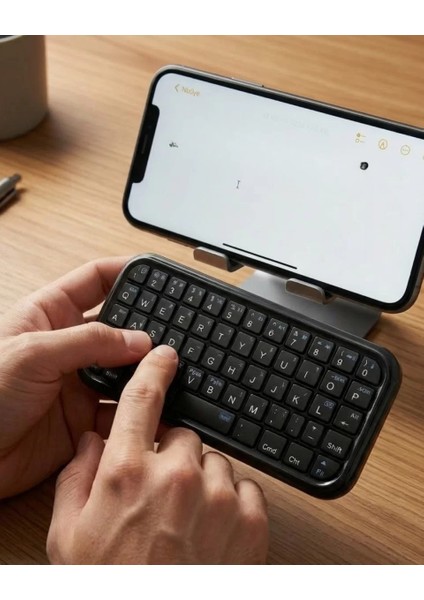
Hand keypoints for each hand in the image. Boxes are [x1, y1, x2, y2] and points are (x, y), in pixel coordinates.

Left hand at [0, 257, 151, 498]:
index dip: (127, 273)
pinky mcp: (84, 419)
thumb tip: (139, 339)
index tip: (159, 274)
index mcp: (50, 314)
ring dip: (148, 370)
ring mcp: (78, 382)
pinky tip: (159, 405)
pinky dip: (143, 409)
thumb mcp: (32, 354)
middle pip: (119, 326)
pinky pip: (123, 410)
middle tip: (176, 329)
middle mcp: (69, 346)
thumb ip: (89, 342)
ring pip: (127, 369)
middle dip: (147, 326)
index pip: (96, 280)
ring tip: (173, 368)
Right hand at [47, 345, 268, 563]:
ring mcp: (218, 496)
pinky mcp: (251, 519)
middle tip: (160, 494)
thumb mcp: (70, 535)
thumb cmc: (112, 583)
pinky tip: (212, 531)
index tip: (165, 356)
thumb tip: (92, 442)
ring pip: (214, 462)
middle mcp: (175, 475)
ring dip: (202, 482)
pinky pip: (246, 487)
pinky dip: (232, 502)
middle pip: (182, 435)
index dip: (154, 370)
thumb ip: (77, 477)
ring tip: (185, 521)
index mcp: (127, 472)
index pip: (142, 399)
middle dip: (171, 455)